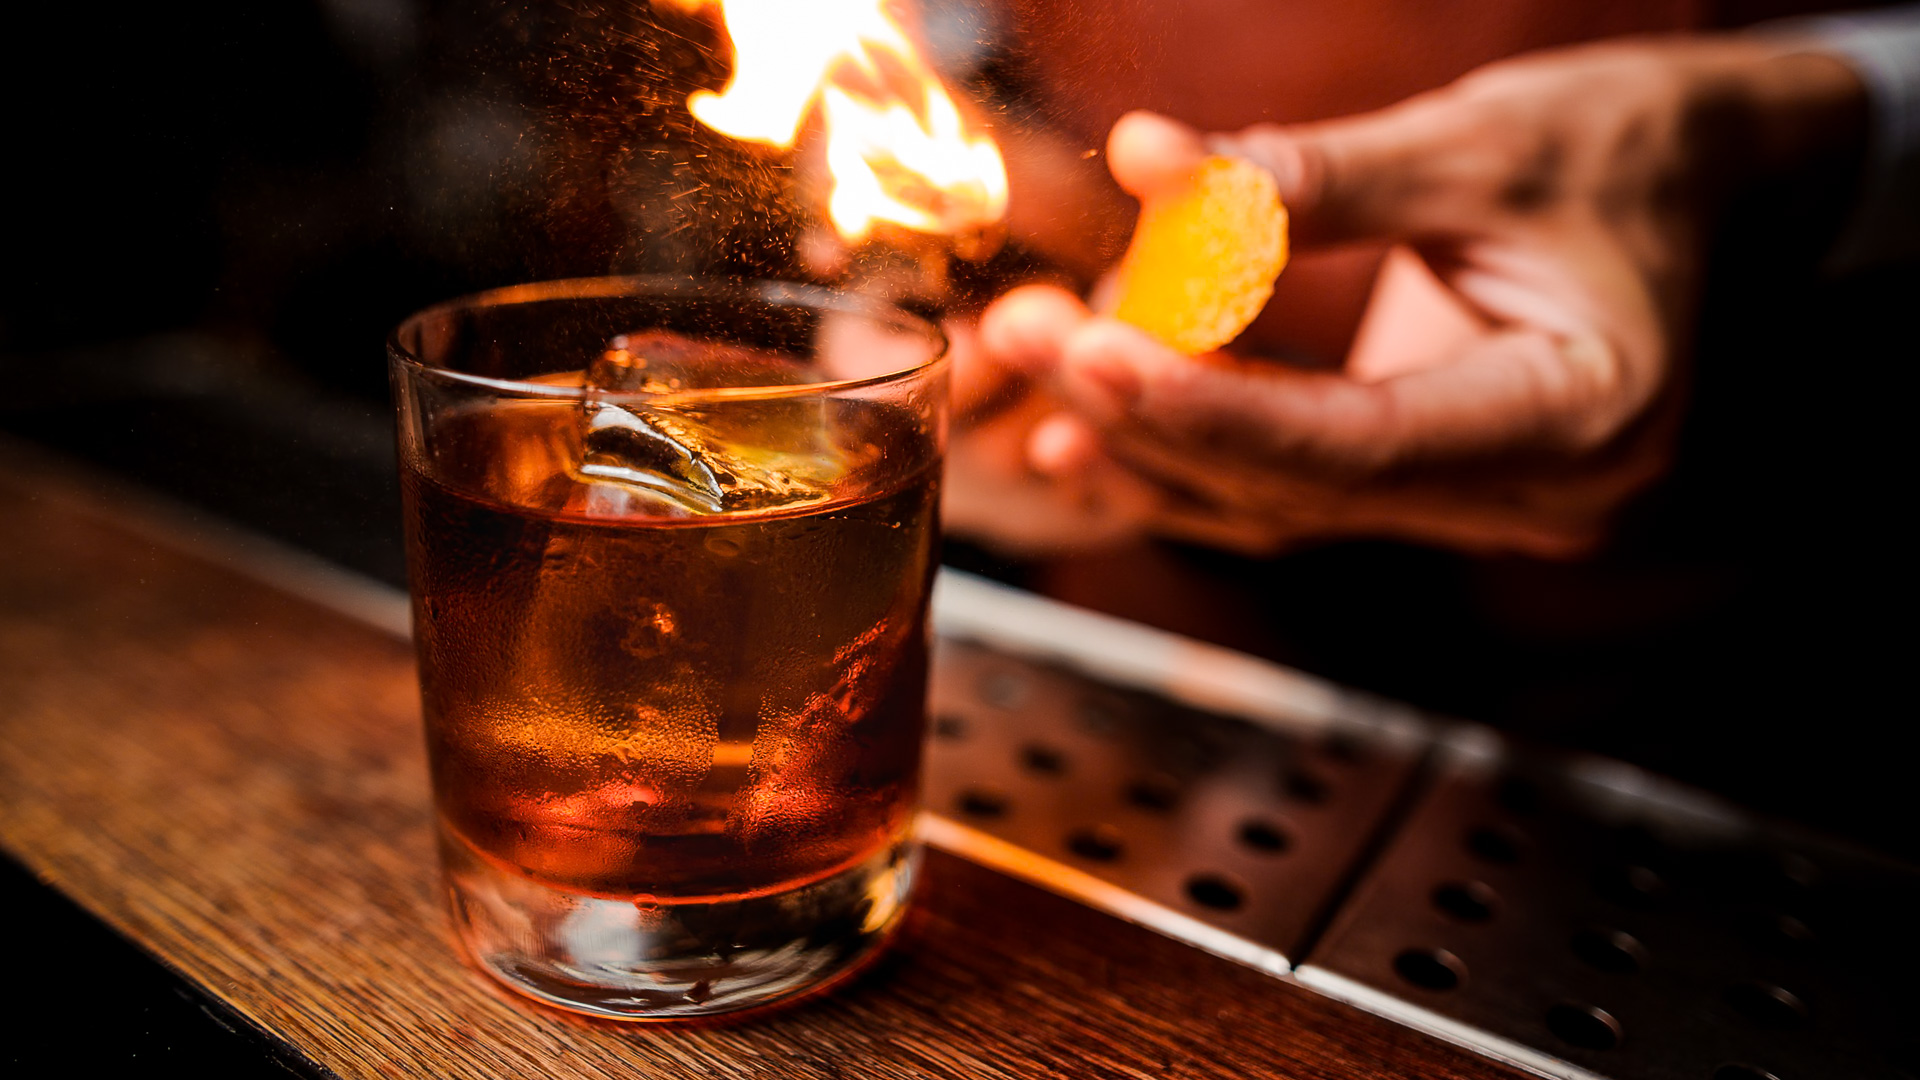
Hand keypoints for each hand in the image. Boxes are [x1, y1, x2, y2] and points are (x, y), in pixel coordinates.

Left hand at [947, 38, 1864, 556]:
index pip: (1362, 446)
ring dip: (1142, 433)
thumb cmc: (1626, 150)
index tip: (1092, 351)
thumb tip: (1147, 166)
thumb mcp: (1480, 142)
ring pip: (1277, 498)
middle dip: (1147, 411)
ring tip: (1025, 354)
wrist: (1708, 181)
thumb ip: (1312, 177)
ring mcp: (1473, 497)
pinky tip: (1085, 412)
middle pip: (1299, 484)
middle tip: (1021, 333)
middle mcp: (1529, 490)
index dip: (1215, 407)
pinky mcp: (1422, 476)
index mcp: (1580, 416)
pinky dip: (1187, 444)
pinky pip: (1285, 482)